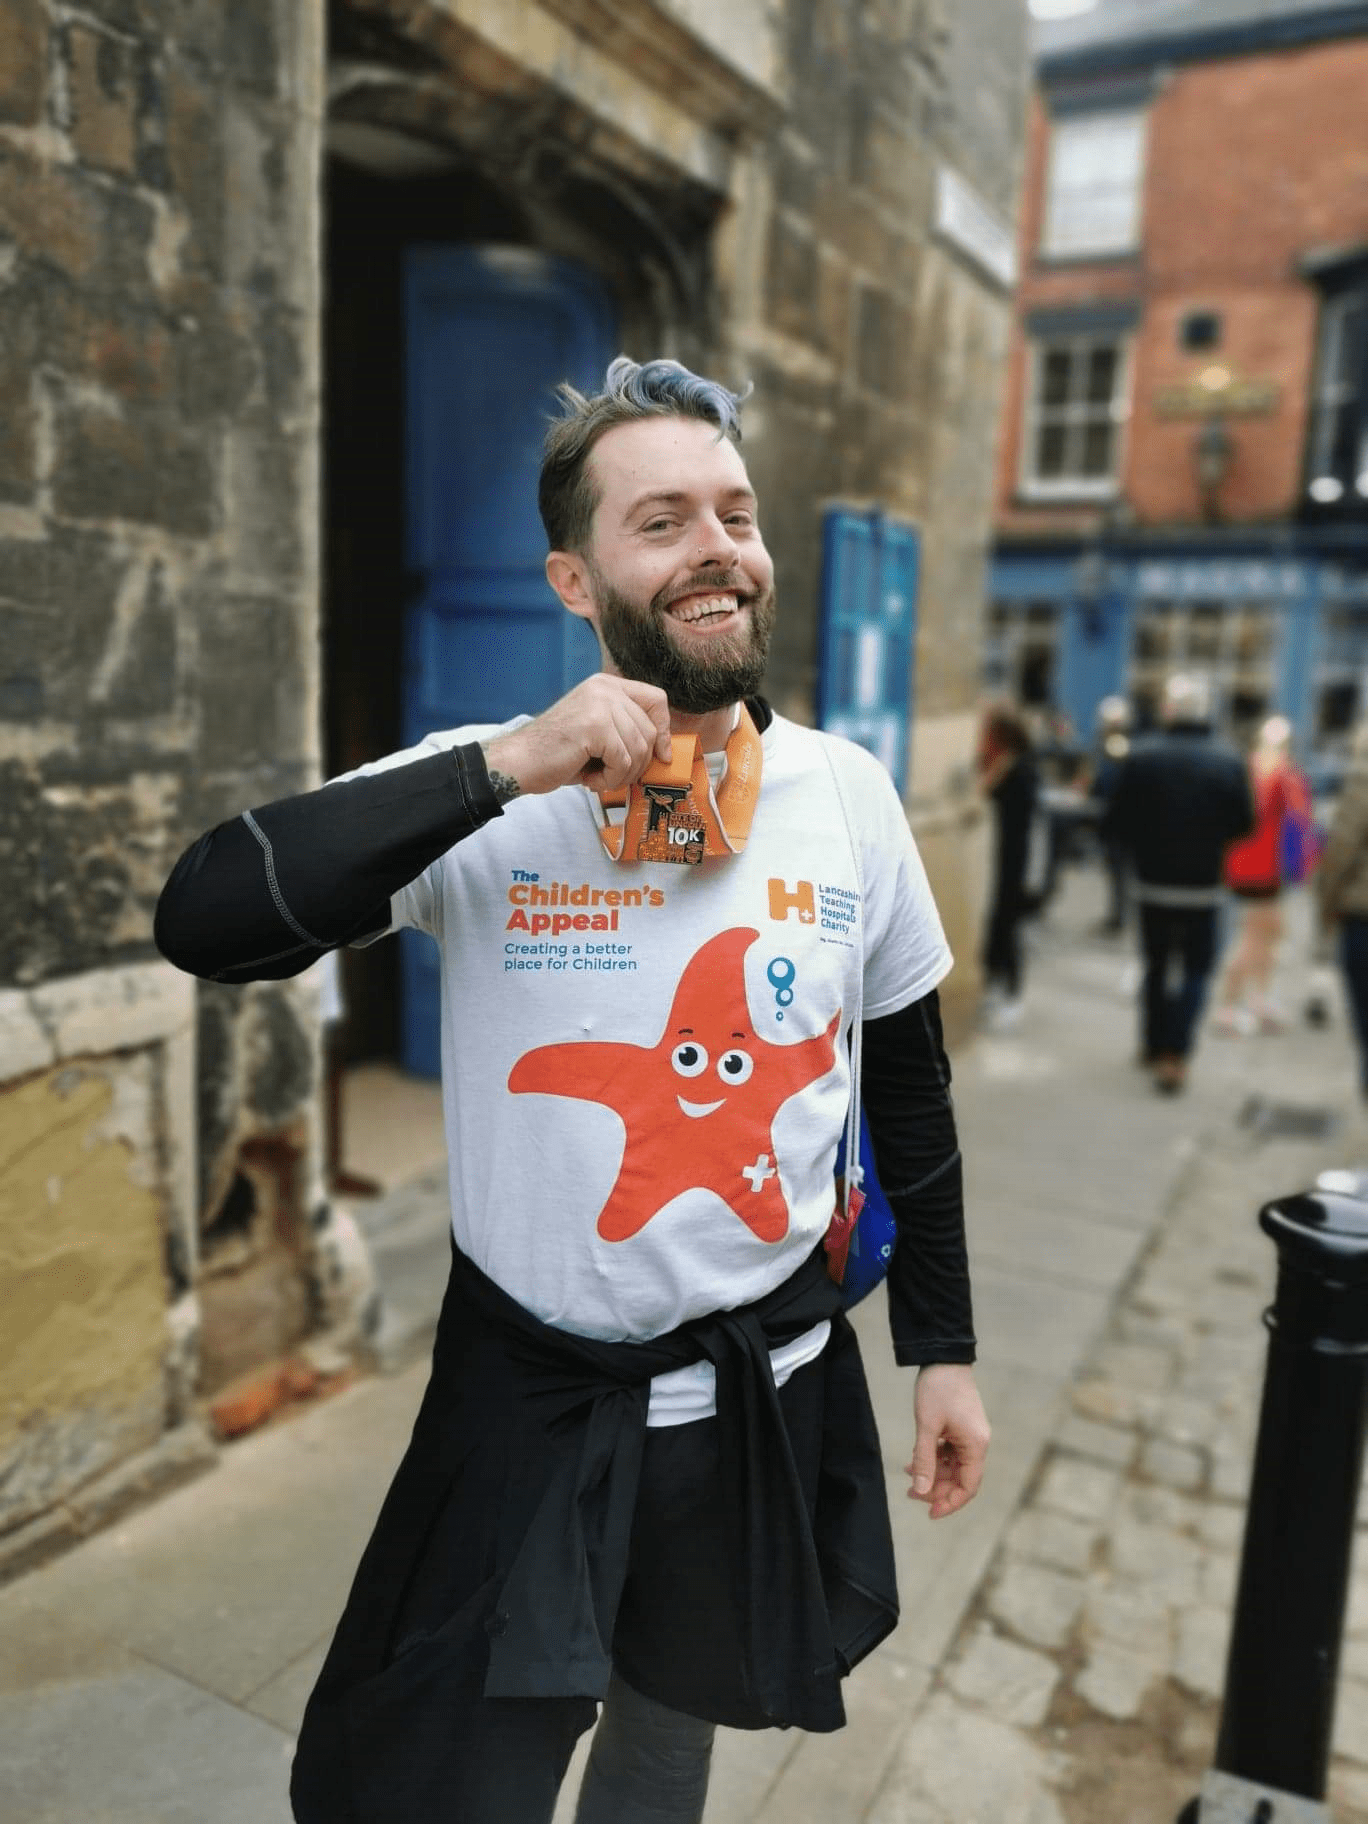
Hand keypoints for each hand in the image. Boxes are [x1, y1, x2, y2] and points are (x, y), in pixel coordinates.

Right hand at [484, 675, 671, 796]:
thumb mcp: (598, 732)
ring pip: (639, 748)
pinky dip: (611, 779)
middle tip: (612, 775)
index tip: (661, 755)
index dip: (664, 729)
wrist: (519, 762)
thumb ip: (626, 729)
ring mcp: (600, 704)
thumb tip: (665, 750)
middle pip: (650, 730)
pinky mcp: (595, 726)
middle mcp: (605, 688)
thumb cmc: (557, 754)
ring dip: (623, 774)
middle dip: (638, 763)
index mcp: (606, 685)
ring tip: (599, 777)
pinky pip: (623, 761)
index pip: (656, 699)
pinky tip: (590, 780)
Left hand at [905, 1363, 989, 1520]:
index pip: (968, 1487)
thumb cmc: (938, 1389)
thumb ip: (924, 1460)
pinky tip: (914, 1458)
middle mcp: (977, 1443)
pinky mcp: (961, 1428)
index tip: (929, 1513)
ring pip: (953, 1466)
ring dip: (932, 1473)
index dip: (949, 1503)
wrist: (943, 1356)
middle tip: (910, 1493)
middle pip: (960, 1479)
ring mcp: (969, 1435)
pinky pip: (949, 1452)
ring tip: (908, 1474)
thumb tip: (920, 1491)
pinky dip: (933, 1458)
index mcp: (976, 1446)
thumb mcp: (927, 1426)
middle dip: (936, 1488)